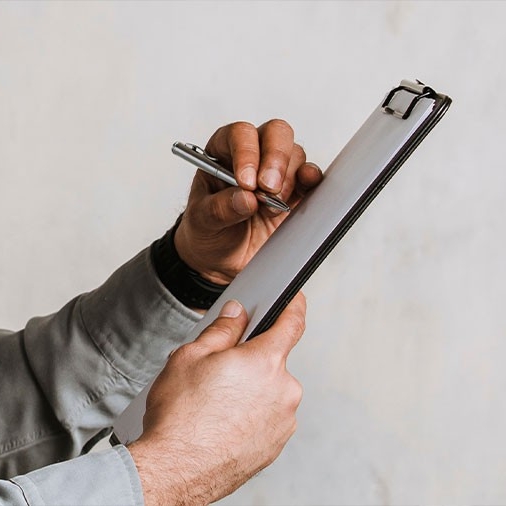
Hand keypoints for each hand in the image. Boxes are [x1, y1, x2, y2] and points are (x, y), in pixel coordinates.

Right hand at [128, 293, 305, 505]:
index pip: (292, 323)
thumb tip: (237, 314)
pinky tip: (224, 420)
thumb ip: (222, 329)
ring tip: (218, 400)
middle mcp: (283, 390)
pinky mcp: (276, 444)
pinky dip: (253, 412)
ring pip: (271, 389)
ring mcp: (283, 421)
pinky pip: (269, 416)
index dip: (294, 306)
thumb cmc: (180, 416)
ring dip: (252, 387)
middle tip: (222, 368)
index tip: (294, 300)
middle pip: (274, 360)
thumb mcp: (192, 356)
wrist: (174, 471)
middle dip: (252, 358)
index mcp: (266, 362)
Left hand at [174, 119, 321, 283]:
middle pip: (275, 133)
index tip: (246, 182)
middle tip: (268, 189)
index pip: (240, 135)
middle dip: (275, 159)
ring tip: (271, 208)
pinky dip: (311, 181)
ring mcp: (276, 173)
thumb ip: (219, 209)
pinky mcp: (296, 192)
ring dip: (288, 180)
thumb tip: (244, 198)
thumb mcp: (202, 222)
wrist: (222, 259)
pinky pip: (311, 176)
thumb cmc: (207, 231)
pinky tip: (305, 189)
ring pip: (295, 153)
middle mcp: (253, 156)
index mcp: (222, 152)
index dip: (246, 153)